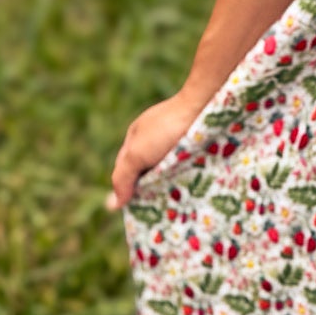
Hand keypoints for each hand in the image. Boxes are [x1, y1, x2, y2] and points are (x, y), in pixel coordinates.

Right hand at [107, 90, 207, 210]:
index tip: (137, 208)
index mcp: (136, 136)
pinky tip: (191, 185)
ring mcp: (176, 138)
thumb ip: (122, 178)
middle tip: (158, 207)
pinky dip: (186, 173)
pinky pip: (186, 163)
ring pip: (168, 168)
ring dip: (170, 181)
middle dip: (150, 187)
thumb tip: (112, 205)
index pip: (125, 169)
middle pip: (147, 169)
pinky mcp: (195, 142)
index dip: (128, 188)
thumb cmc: (166, 130)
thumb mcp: (137, 154)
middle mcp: (155, 136)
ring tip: (176, 201)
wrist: (203, 105)